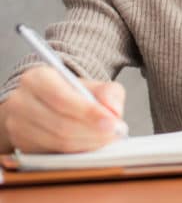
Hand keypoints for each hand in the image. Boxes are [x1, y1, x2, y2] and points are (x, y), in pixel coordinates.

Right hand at [0, 65, 126, 152]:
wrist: (47, 102)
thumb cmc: (71, 93)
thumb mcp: (93, 84)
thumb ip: (109, 92)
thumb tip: (113, 111)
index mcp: (37, 79)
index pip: (62, 99)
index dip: (89, 113)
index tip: (112, 122)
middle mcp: (21, 101)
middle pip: (60, 124)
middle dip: (92, 132)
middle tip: (114, 133)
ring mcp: (17, 125)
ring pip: (57, 141)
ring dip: (87, 143)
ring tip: (107, 139)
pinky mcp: (21, 144)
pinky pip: (52, 153)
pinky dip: (77, 152)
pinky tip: (92, 145)